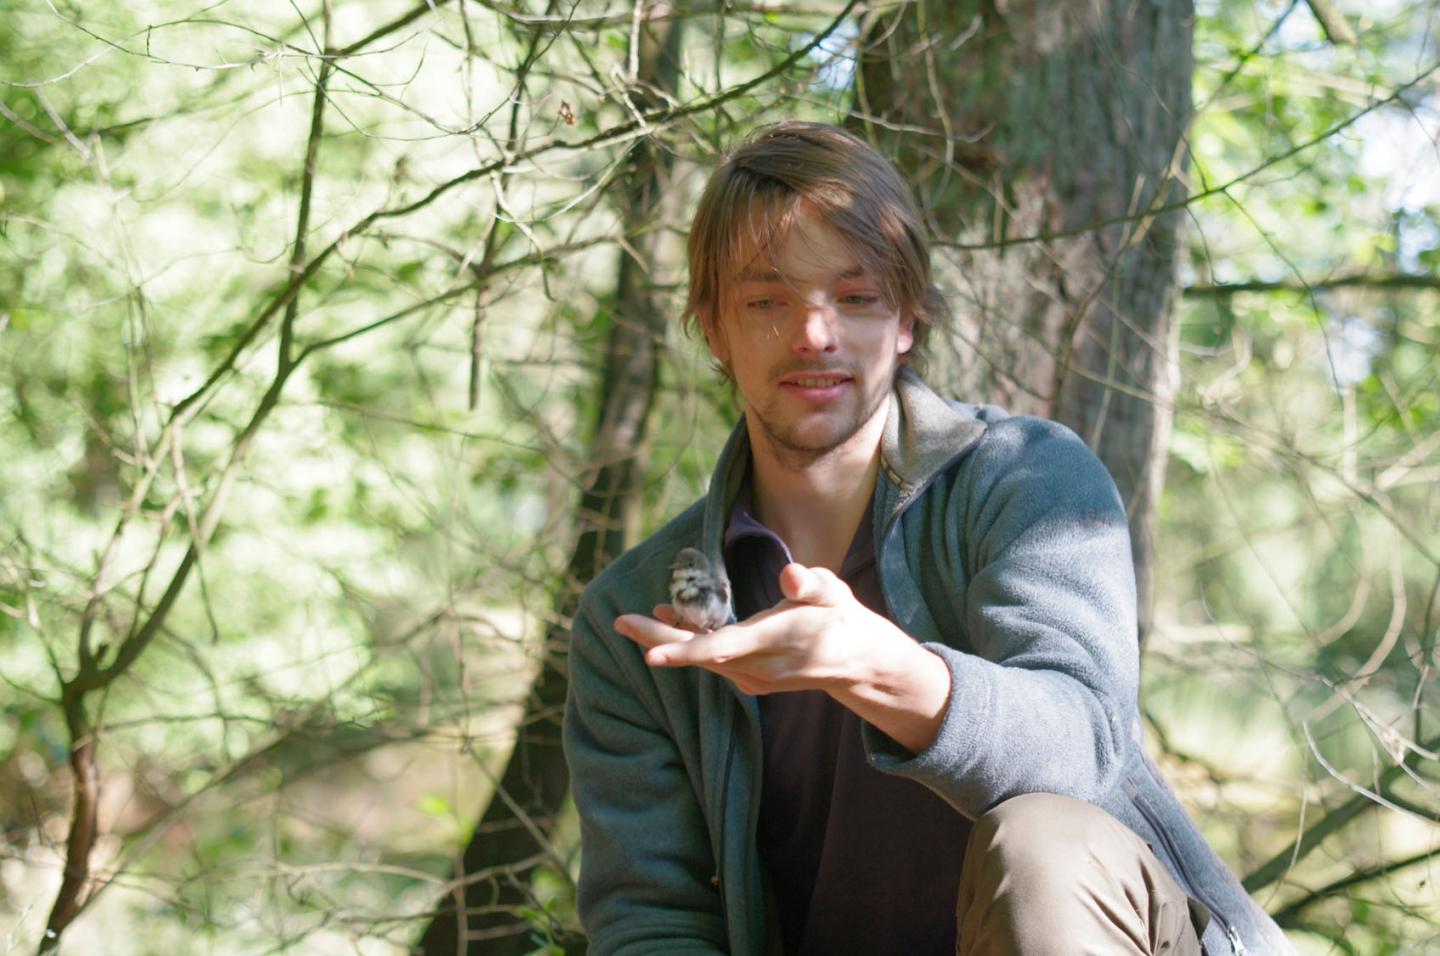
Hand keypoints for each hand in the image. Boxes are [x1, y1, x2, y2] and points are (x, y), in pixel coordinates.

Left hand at [615, 563, 950, 752]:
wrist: (855, 663)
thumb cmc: (842, 619)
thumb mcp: (835, 594)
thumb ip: (812, 585)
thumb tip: (791, 576)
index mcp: (779, 640)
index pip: (725, 647)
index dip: (685, 652)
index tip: (649, 656)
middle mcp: (761, 666)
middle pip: (701, 656)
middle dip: (658, 640)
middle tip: (619, 622)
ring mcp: (754, 678)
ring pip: (701, 660)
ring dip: (667, 640)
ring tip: (634, 621)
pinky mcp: (749, 680)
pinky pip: (710, 663)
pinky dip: (686, 646)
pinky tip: (667, 621)